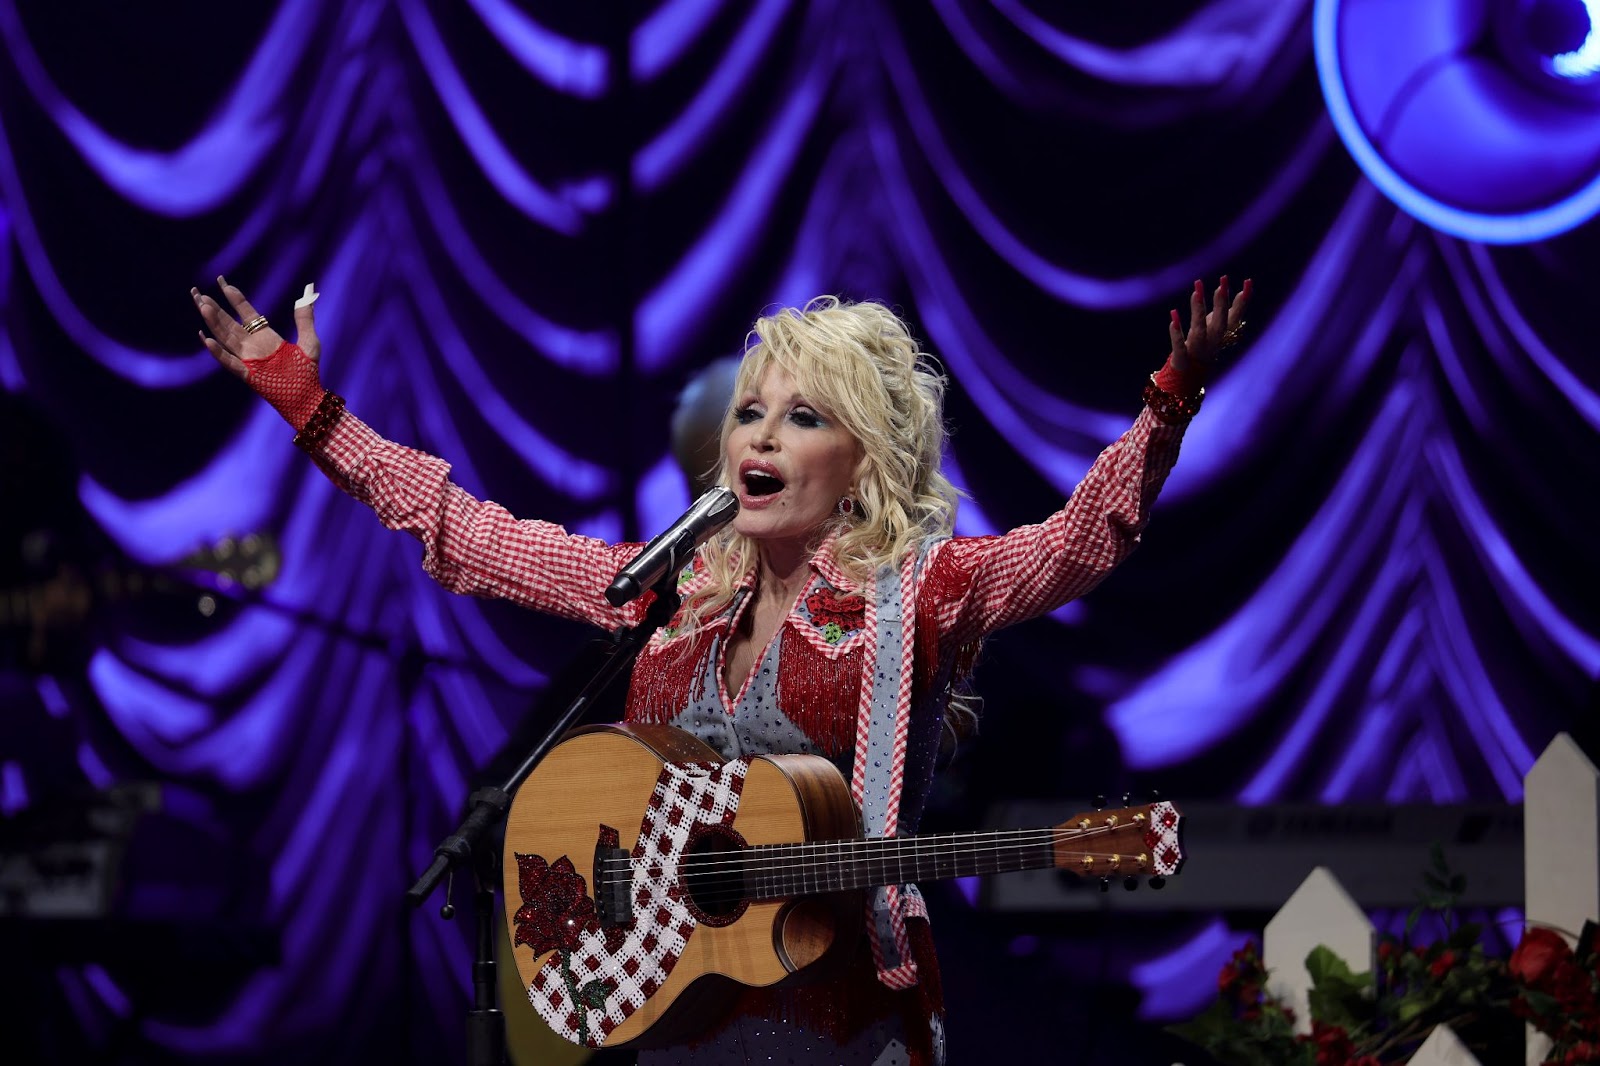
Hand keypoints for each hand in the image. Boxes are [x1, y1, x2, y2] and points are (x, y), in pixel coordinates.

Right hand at [192, 276, 320, 378]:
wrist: (307, 397)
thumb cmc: (308, 372)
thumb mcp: (310, 342)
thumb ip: (305, 319)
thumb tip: (308, 296)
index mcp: (265, 336)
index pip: (245, 312)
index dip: (233, 297)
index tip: (222, 281)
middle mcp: (252, 345)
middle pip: (228, 322)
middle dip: (213, 307)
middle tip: (197, 292)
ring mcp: (248, 359)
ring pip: (225, 337)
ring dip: (213, 322)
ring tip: (202, 305)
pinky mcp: (248, 375)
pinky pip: (230, 362)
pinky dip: (218, 352)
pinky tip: (206, 338)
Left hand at [1167, 277, 1250, 374]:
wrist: (1188, 379)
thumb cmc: (1203, 347)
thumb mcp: (1216, 328)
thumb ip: (1228, 312)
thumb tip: (1243, 292)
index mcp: (1221, 335)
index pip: (1235, 316)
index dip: (1243, 301)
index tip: (1248, 281)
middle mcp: (1212, 342)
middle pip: (1220, 323)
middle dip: (1221, 303)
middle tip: (1222, 283)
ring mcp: (1197, 351)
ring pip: (1199, 330)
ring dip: (1198, 311)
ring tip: (1196, 292)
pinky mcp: (1181, 359)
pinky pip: (1178, 346)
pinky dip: (1176, 333)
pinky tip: (1173, 315)